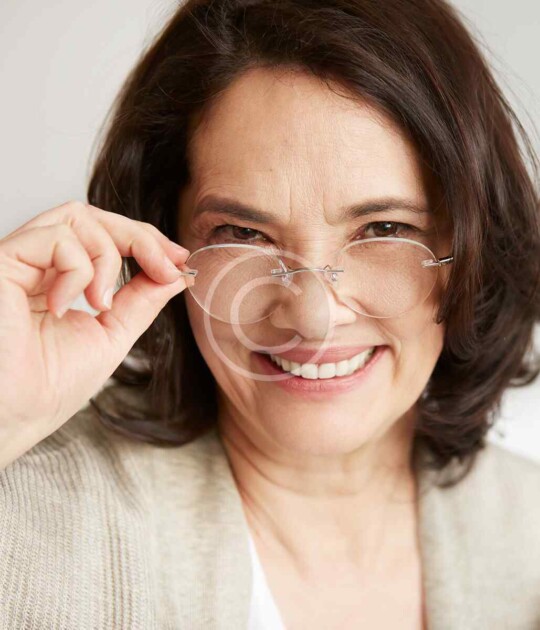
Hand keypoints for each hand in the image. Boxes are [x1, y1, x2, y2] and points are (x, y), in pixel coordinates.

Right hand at [0, 200, 193, 468]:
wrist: (14, 417)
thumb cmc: (50, 388)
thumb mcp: (112, 335)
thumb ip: (141, 300)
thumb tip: (175, 274)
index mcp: (58, 280)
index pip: (104, 237)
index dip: (144, 240)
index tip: (178, 260)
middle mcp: (37, 265)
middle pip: (93, 217)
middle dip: (139, 237)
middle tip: (167, 264)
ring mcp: (18, 260)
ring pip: (77, 218)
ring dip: (109, 256)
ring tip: (102, 304)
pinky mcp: (2, 262)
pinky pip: (56, 238)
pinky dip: (78, 268)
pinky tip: (66, 305)